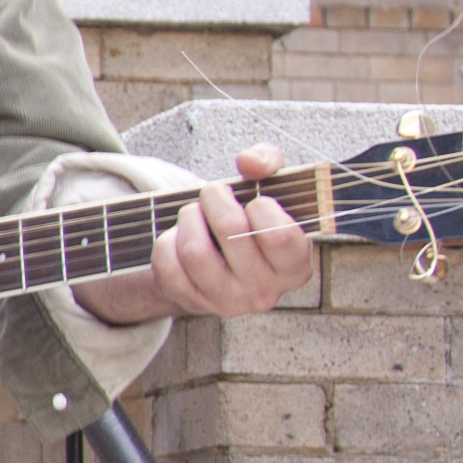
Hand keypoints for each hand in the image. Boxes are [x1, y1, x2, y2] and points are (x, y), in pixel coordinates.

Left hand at [77, 146, 317, 325]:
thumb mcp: (272, 189)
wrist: (221, 263)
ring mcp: (226, 301)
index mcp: (294, 266)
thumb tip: (248, 161)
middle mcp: (265, 292)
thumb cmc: (252, 221)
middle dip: (215, 199)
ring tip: (195, 213)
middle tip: (214, 194)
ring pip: (194, 251)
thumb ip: (270, 162)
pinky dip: (168, 240)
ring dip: (190, 218)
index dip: (261, 207)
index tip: (256, 201)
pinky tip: (181, 237)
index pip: (278, 235)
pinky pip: (168, 262)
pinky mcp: (191, 301)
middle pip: (231, 231)